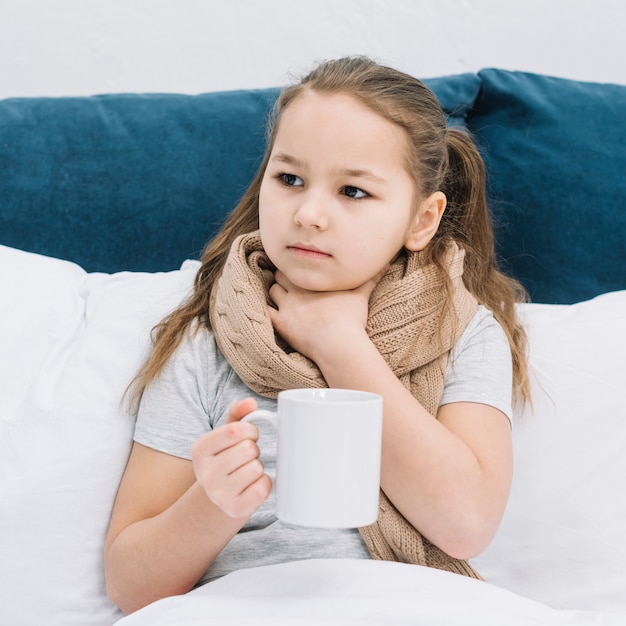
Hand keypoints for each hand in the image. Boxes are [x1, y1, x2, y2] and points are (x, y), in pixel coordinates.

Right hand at [191, 398, 270, 518]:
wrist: (220, 497)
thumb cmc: (227, 457)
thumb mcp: (226, 433)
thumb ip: (238, 413)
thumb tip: (250, 402)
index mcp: (200, 449)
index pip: (236, 430)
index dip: (250, 430)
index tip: (248, 436)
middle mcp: (205, 473)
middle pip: (249, 449)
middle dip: (254, 449)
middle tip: (246, 457)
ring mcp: (219, 494)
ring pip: (257, 468)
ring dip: (258, 467)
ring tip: (247, 471)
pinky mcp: (235, 509)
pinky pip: (263, 488)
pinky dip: (264, 483)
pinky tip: (253, 485)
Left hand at [267, 269, 383, 362]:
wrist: (340, 344)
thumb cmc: (351, 319)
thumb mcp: (361, 294)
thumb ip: (371, 277)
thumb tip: (387, 263)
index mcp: (314, 280)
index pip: (296, 266)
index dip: (295, 268)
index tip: (298, 271)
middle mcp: (297, 290)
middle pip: (280, 275)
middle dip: (283, 278)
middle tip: (288, 283)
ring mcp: (287, 307)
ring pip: (272, 291)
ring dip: (275, 293)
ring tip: (281, 298)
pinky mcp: (281, 324)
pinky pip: (265, 312)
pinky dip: (264, 310)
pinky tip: (267, 311)